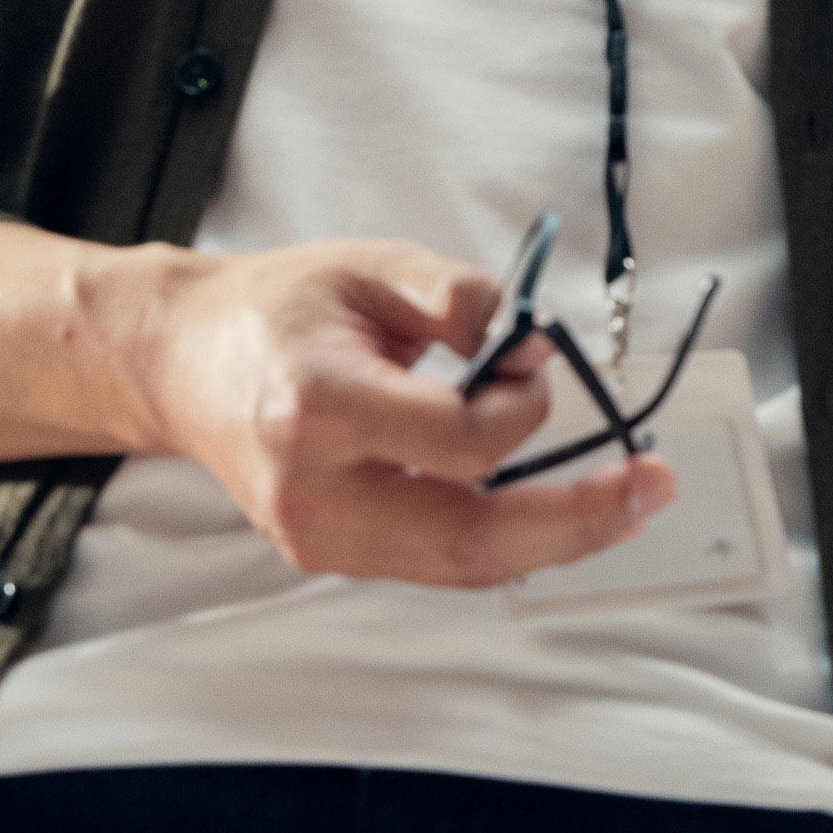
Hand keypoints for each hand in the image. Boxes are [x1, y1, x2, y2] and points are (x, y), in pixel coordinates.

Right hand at [0, 222, 671, 586]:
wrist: (182, 362)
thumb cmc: (277, 309)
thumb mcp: (371, 266)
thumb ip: (461, 297)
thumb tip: (534, 348)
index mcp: (318, 407)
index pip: (458, 441)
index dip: (523, 404)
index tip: (535, 359)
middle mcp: (313, 489)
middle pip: (467, 538)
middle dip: (576, 521)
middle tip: (651, 490)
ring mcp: (316, 536)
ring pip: (459, 566)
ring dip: (554, 540)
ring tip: (628, 506)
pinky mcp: (326, 553)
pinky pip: (435, 563)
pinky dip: (505, 541)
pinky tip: (559, 514)